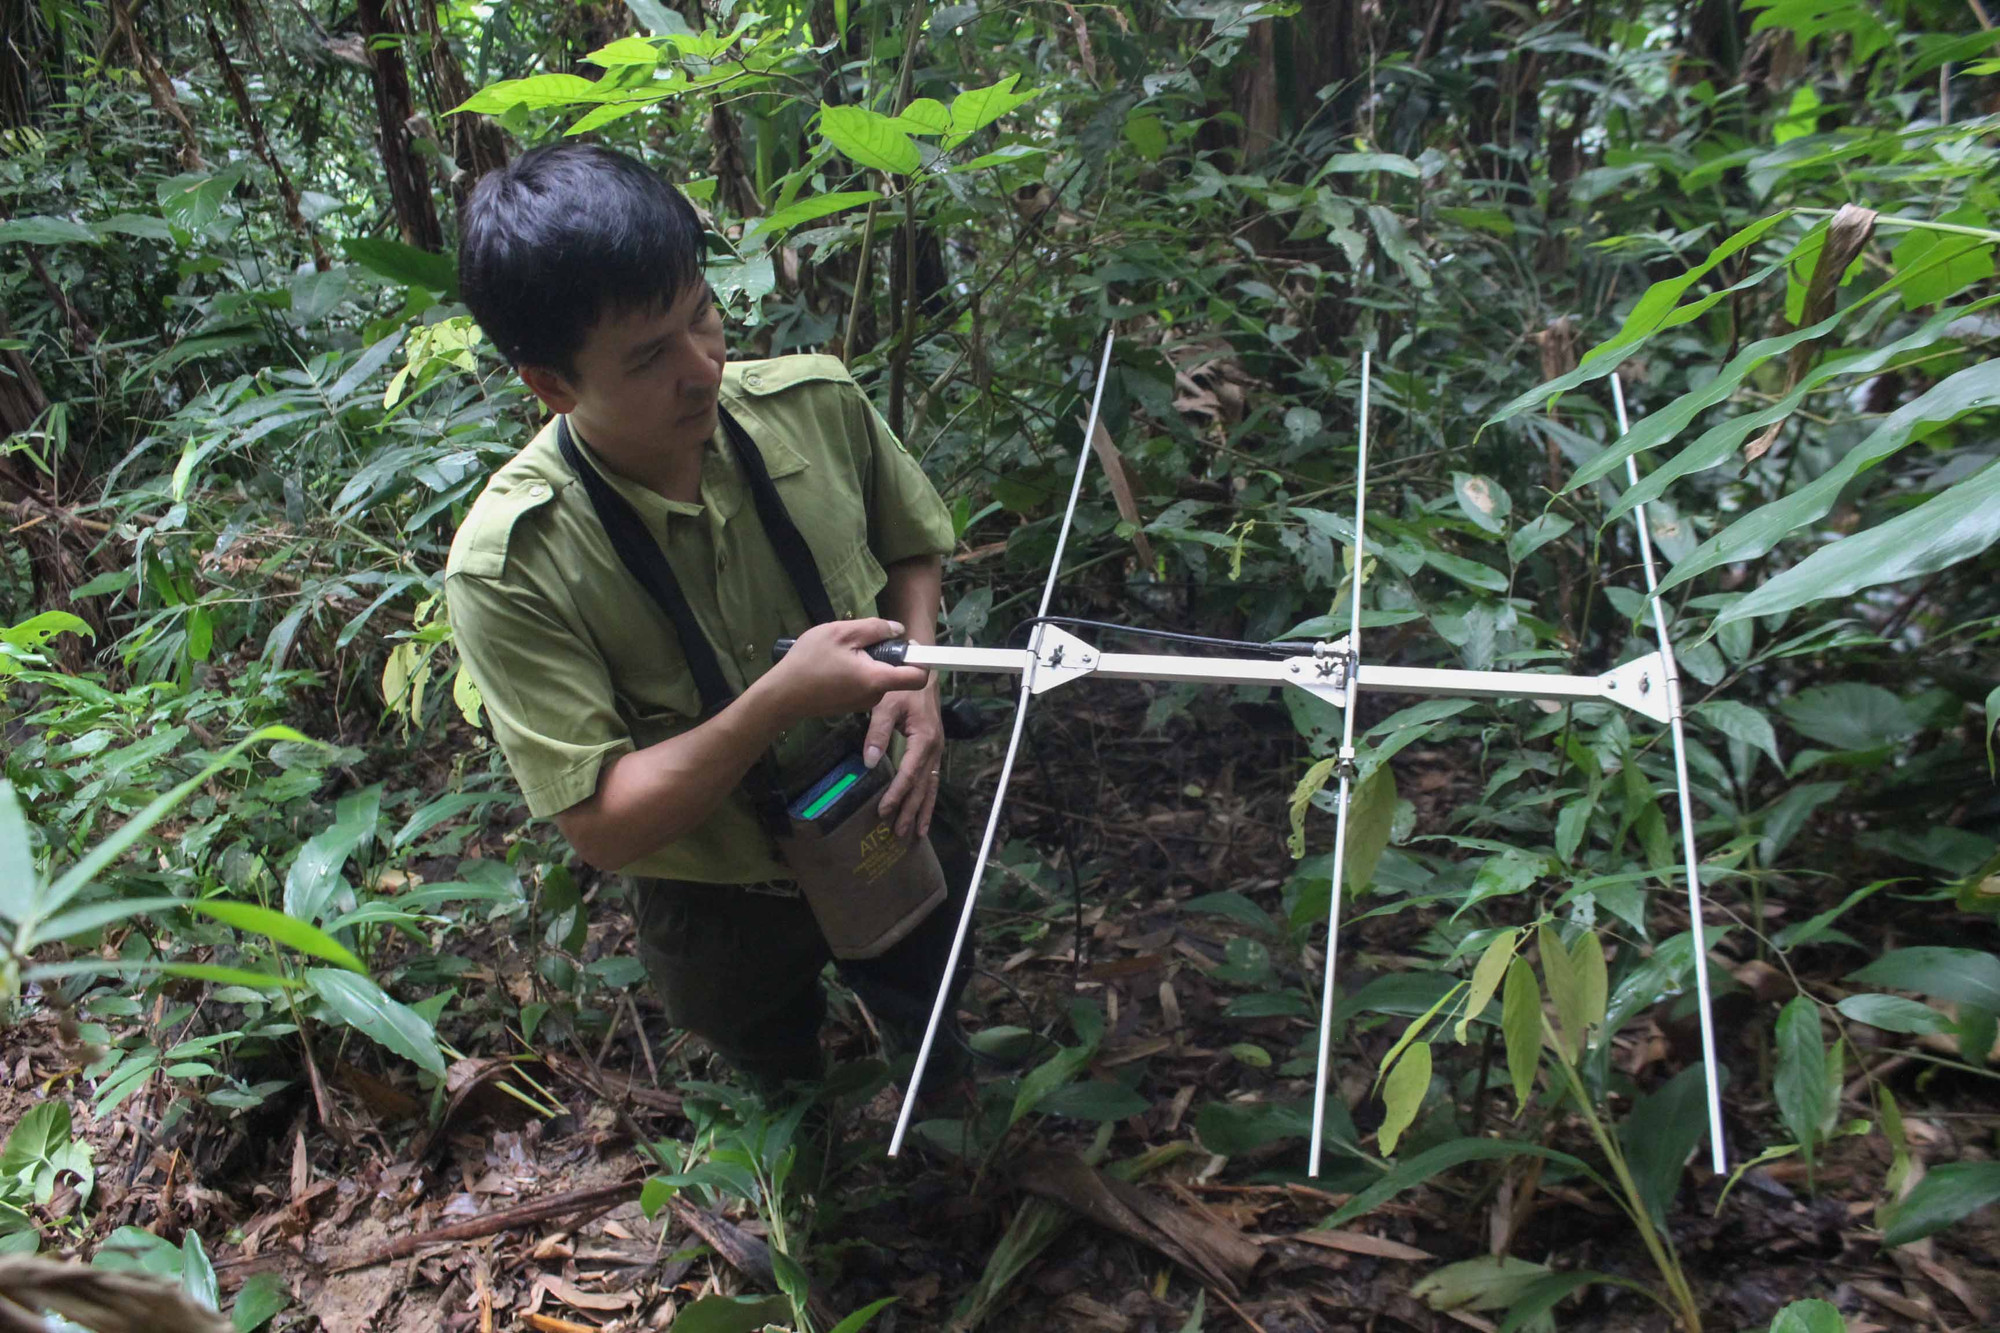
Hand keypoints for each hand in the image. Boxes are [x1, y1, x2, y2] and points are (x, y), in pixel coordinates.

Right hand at [760, 618, 929, 722]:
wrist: (781, 695)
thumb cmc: (809, 662)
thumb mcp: (840, 633)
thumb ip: (874, 628)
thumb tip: (898, 630)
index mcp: (877, 679)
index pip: (919, 677)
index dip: (921, 659)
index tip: (908, 644)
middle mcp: (875, 696)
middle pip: (896, 673)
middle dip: (885, 655)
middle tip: (857, 641)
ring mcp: (862, 703)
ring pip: (878, 678)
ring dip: (868, 662)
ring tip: (841, 652)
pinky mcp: (850, 705)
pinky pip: (864, 685)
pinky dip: (857, 672)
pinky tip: (834, 665)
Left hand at [866, 677, 942, 840]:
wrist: (923, 672)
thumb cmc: (903, 687)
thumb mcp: (886, 704)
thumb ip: (877, 732)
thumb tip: (869, 762)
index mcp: (924, 739)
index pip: (909, 774)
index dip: (897, 794)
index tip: (884, 811)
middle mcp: (934, 749)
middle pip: (922, 787)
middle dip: (910, 810)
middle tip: (899, 832)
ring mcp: (937, 751)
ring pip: (930, 787)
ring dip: (922, 810)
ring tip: (916, 833)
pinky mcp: (934, 750)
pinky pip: (932, 780)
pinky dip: (928, 799)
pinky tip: (923, 812)